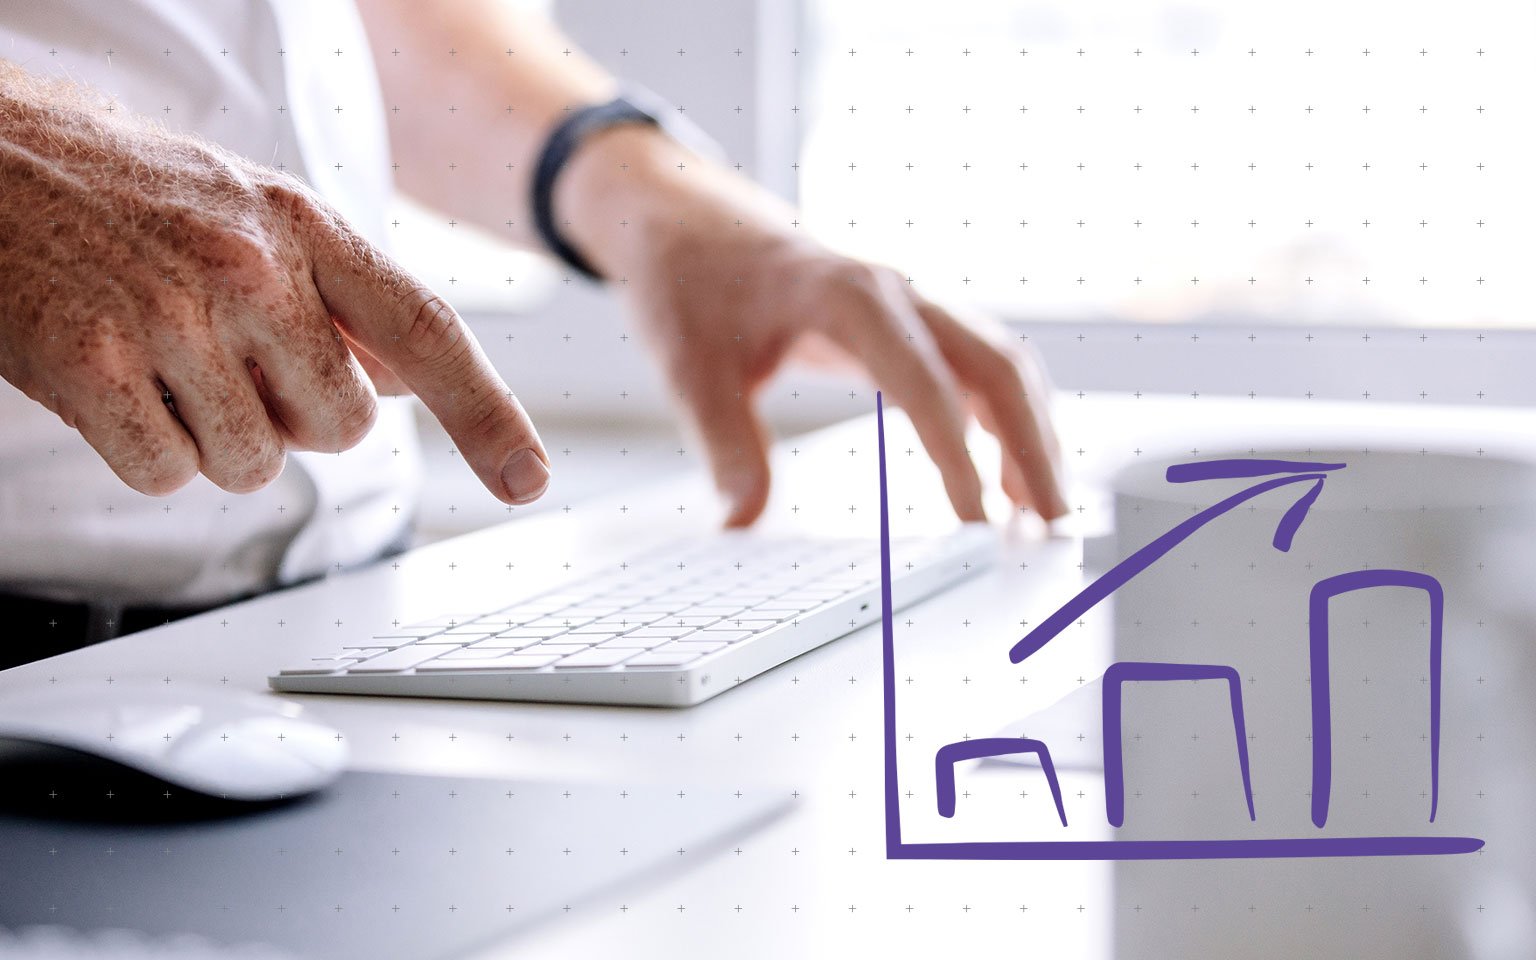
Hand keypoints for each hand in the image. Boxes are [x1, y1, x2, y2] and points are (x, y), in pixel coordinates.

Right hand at [0, 63, 549, 503]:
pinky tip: (117, 382)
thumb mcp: (257, 214)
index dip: (490, 415)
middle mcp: (251, 269)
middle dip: (295, 418)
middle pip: (341, 428)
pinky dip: (146, 449)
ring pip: (254, 464)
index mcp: (305, 226)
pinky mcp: (90, 367)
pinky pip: (168, 474)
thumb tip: (410, 379)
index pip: (428, 332)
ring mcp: (171, 319)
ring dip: (214, 436)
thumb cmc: (132, 194)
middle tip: (228, 359)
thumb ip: (342, 298)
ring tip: (163, 358)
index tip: (526, 477)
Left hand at [559, 127, 1065, 526]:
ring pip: (999, 364)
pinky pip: (977, 366)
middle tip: (1052, 525)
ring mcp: (910, 302)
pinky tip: (1006, 474)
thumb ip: (725, 445)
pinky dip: (1003, 419)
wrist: (686, 221)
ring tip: (1041, 513)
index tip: (975, 523)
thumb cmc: (691, 282)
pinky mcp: (907, 320)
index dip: (957, 456)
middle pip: (996, 366)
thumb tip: (742, 523)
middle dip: (1032, 446)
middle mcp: (895, 292)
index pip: (924, 383)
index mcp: (847, 296)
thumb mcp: (690, 368)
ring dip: (1029, 434)